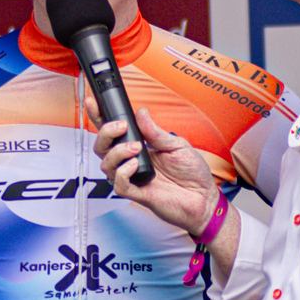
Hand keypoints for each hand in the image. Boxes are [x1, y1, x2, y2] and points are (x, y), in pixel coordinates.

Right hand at [93, 106, 218, 233]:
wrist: (204, 196)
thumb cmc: (191, 172)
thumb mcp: (176, 145)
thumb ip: (155, 132)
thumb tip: (141, 112)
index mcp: (139, 148)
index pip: (114, 133)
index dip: (100, 118)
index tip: (95, 103)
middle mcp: (131, 162)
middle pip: (102, 148)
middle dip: (105, 133)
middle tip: (122, 126)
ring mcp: (133, 178)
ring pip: (106, 165)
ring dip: (117, 152)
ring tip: (137, 147)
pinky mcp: (137, 194)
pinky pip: (118, 184)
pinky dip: (123, 172)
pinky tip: (135, 165)